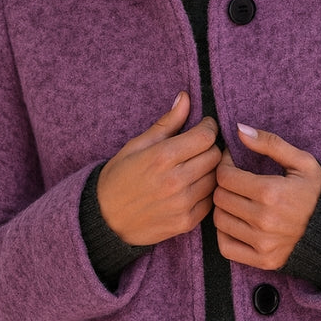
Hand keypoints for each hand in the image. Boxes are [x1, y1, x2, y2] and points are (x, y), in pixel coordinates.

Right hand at [98, 92, 220, 245]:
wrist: (105, 220)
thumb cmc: (118, 178)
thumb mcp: (136, 146)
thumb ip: (166, 123)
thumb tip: (186, 98)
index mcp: (162, 157)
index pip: (206, 137)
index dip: (208, 128)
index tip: (203, 127)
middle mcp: (175, 181)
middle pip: (215, 156)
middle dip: (210, 148)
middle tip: (199, 148)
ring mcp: (183, 204)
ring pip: (216, 179)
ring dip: (210, 171)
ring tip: (195, 168)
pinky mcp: (186, 222)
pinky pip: (210, 201)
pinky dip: (205, 192)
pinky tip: (191, 188)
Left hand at [212, 124, 320, 269]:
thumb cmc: (317, 192)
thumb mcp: (302, 162)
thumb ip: (270, 143)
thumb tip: (238, 129)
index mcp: (271, 192)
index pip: (225, 176)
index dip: (224, 165)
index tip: (232, 163)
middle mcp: (263, 220)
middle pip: (220, 198)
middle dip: (223, 185)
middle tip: (234, 181)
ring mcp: (262, 243)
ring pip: (219, 221)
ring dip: (223, 208)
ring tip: (236, 200)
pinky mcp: (262, 260)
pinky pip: (226, 247)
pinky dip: (225, 234)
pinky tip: (236, 223)